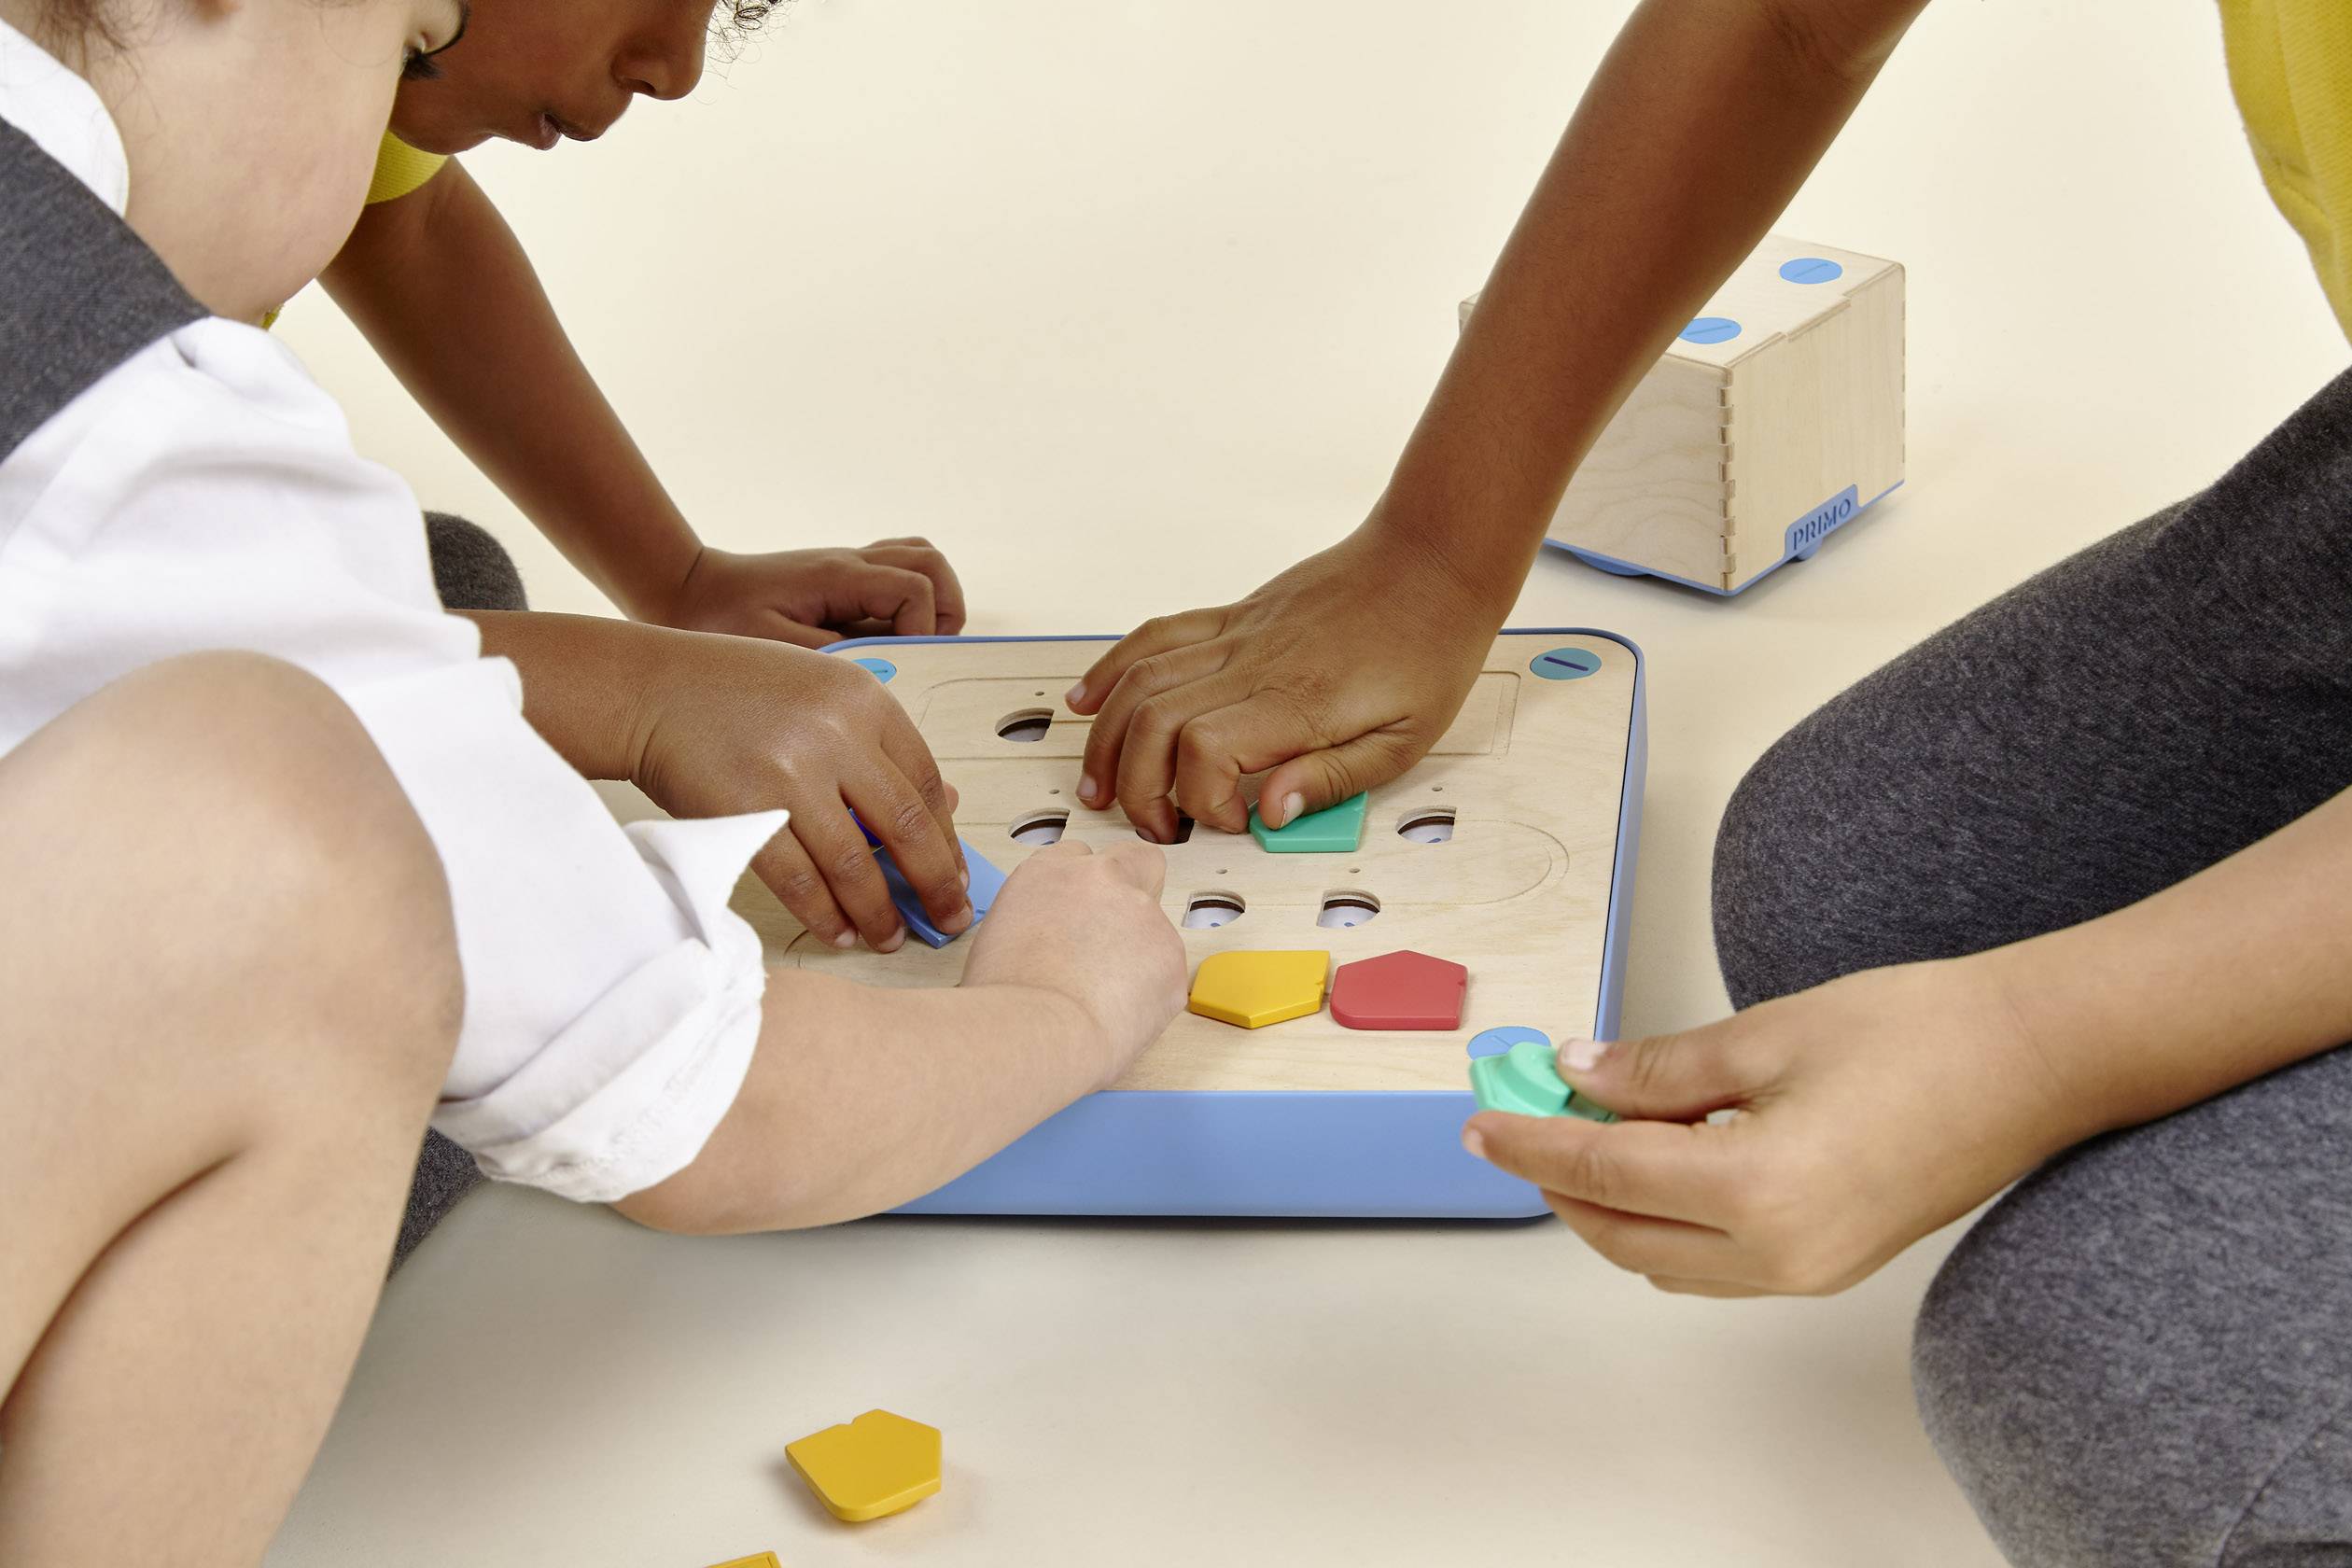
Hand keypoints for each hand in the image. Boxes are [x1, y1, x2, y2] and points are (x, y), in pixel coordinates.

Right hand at [629, 632, 968, 950]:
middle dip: (934, 885)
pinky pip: (799, 880)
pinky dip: (824, 915)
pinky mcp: (746, 812)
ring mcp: (790, 773)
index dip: (948, 839)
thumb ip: (881, 745)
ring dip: (878, 912)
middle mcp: (835, 733)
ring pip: (854, 864)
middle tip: (947, 918)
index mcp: (864, 700)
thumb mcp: (823, 695)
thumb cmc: (737, 693)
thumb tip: (949, 802)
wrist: (652, 689)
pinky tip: (840, 933)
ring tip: (889, 938)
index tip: (955, 875)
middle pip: (906, 827)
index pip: (926, 782)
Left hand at [658, 539, 967, 646]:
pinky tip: (890, 630)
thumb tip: (882, 671)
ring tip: (915, 641)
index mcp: (839, 577)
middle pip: (931, 564)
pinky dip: (912, 593)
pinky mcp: (843, 574)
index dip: (922, 631)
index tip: (900, 664)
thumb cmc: (721, 619)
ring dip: (935, 598)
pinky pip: (898, 567)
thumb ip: (830, 657)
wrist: (689, 590)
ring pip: (922, 558)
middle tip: (924, 651)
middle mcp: (851, 562)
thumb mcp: (771, 647)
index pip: (915, 590)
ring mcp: (849, 563)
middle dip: (945, 610)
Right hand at [959, 839, 1186, 1086]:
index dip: (1084, 893)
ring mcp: (1143, 913)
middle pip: (1139, 862)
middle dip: (1139, 888)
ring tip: (1103, 1002)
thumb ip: (1040, 922)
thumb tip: (1055, 946)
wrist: (1036, 1030)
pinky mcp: (1171, 955)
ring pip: (1155, 930)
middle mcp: (1100, 879)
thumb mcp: (1000, 936)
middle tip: (1120, 939)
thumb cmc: (1003, 999)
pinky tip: (1119, 1017)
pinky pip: (1167, 975)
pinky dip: (1151, 996)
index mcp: (1050, 871)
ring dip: (1140, 957)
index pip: (1080, 859)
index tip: (1081, 920)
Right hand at [1066, 527, 1496, 841]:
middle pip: (1154, 722)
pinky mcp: (1233, 616)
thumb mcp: (1406, 738)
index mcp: (1296, 704)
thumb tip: (1269, 813)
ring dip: (1106, 738)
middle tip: (1157, 827)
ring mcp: (1236, 636)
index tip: (1231, 822)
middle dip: (1137, 787)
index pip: (1206, 752)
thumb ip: (1333, 780)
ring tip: (1098, 786)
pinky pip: (1156, 638)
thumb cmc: (1428, 649)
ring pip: (1140, 681)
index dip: (1200, 800)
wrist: (1432, 560)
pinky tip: (1088, 700)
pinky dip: (1112, 670)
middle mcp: (1253, 666)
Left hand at [1464, 959, 2085, 1296]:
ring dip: (1609, 1202)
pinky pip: (1714, 1261)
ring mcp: (1809, 1271)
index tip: (1483, 1120)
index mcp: (1759, 1192)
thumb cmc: (1922, 1033)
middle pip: (1622, 1234)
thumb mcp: (1768, 1035)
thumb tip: (1579, 1077)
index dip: (1533, 1145)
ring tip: (1583, 1125)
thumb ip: (1660, 1070)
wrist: (2041, 1061)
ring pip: (1664, 1257)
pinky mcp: (1831, 1263)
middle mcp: (1780, 1255)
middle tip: (1521, 1116)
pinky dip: (1666, 1215)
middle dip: (1560, 1179)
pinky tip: (1656, 1150)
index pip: (1604, 1176)